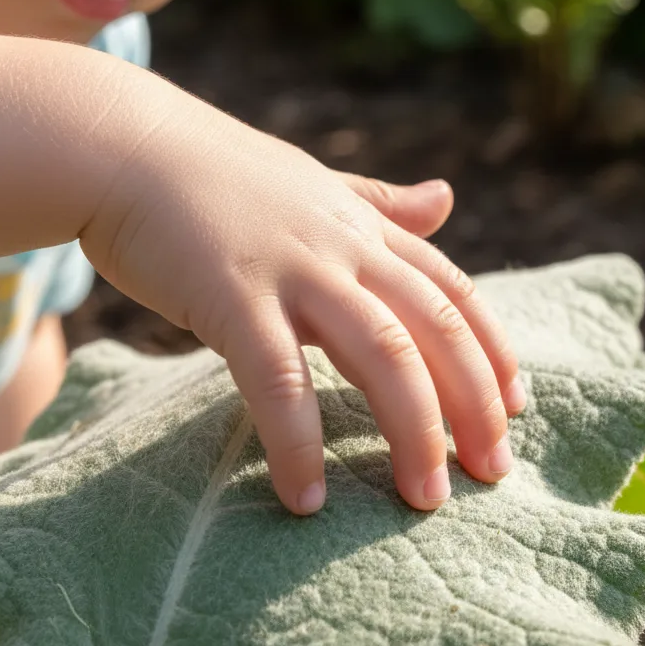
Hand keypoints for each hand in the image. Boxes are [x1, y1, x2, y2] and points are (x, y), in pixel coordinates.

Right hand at [82, 100, 523, 515]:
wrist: (126, 146)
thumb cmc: (219, 175)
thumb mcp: (317, 184)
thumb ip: (382, 202)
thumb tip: (448, 197)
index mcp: (365, 227)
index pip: (454, 289)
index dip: (493, 348)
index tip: (518, 406)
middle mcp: (345, 246)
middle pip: (436, 328)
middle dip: (474, 403)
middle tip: (494, 472)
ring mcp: (294, 268)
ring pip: (382, 353)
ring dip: (413, 429)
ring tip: (426, 500)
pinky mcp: (231, 295)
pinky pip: (278, 378)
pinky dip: (297, 440)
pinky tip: (308, 498)